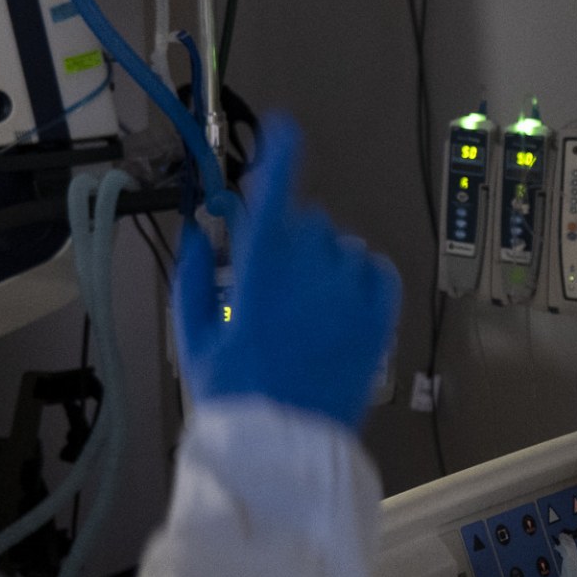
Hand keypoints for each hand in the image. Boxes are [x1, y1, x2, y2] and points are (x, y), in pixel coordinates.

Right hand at [175, 115, 402, 431]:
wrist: (285, 449)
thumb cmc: (233, 391)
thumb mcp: (194, 332)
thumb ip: (193, 270)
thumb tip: (200, 227)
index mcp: (262, 269)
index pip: (276, 193)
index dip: (281, 154)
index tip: (283, 128)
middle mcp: (314, 270)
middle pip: (305, 221)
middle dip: (286, 235)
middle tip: (267, 275)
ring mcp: (353, 291)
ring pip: (340, 245)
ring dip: (322, 258)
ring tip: (302, 304)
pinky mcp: (382, 314)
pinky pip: (376, 268)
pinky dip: (359, 273)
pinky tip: (338, 299)